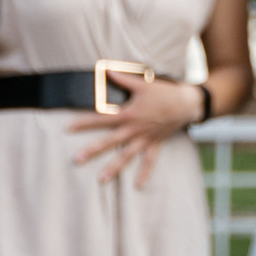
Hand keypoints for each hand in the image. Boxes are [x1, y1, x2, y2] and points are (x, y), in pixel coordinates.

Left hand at [71, 74, 201, 187]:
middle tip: (77, 159)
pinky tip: (138, 185)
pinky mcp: (155, 143)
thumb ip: (123, 79)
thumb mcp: (142, 84)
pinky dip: (145, 172)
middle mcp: (135, 130)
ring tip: (102, 179)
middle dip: (93, 150)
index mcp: (129, 115)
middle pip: (110, 142)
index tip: (69, 128)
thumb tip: (106, 69)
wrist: (185, 104)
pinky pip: (149, 161)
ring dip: (114, 168)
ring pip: (126, 156)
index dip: (85, 123)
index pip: (102, 120)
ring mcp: (145, 139)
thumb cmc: (163, 92)